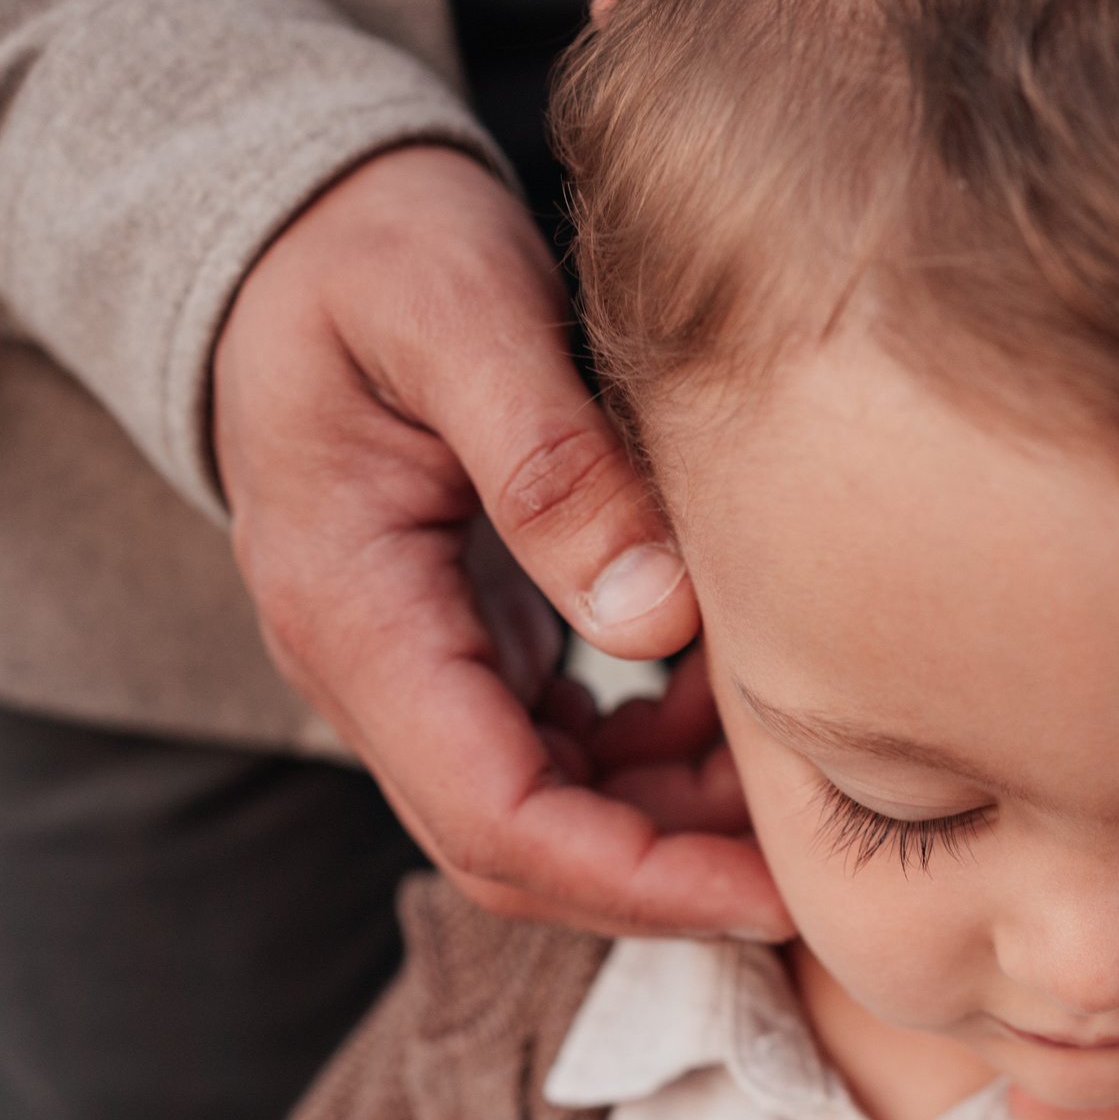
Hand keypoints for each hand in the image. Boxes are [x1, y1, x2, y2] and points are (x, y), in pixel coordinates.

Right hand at [215, 143, 789, 938]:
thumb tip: (658, 616)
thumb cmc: (372, 247)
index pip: (494, 816)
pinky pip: (563, 748)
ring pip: (551, 808)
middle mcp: (370, 669)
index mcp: (350, 612)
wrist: (293, 227)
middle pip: (522, 848)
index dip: (637, 879)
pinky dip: (660, 754)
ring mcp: (415, 664)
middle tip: (825, 870)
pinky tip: (740, 702)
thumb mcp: (458, 312)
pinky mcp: (465, 643)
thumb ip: (551, 461)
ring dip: (676, 822)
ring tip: (804, 780)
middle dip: (672, 881)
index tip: (771, 892)